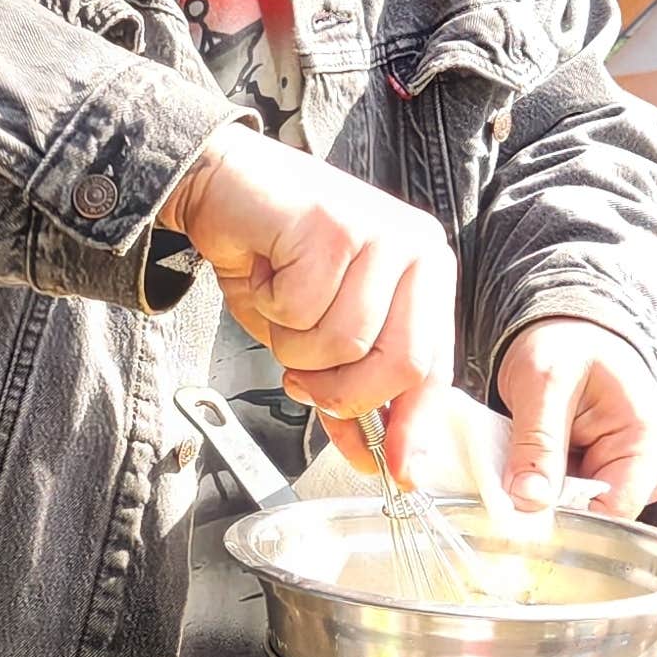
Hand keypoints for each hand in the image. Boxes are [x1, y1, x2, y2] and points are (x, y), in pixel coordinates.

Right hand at [160, 126, 455, 449]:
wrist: (222, 187)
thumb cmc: (271, 255)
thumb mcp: (315, 337)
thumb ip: (349, 392)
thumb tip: (374, 458)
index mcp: (427, 276)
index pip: (434, 368)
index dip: (410, 425)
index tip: (395, 469)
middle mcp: (417, 249)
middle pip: (400, 364)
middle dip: (340, 392)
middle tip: (301, 378)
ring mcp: (380, 233)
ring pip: (344, 343)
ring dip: (294, 344)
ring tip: (281, 305)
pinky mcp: (334, 224)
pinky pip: (303, 310)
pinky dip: (271, 307)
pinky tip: (268, 272)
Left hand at [496, 315, 656, 515]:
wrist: (568, 330)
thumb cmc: (567, 344)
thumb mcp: (545, 383)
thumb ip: (537, 442)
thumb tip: (528, 501)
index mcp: (648, 444)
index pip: (614, 512)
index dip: (566, 520)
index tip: (520, 513)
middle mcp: (646, 467)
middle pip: (596, 517)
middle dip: (549, 507)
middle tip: (507, 482)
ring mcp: (623, 474)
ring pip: (576, 510)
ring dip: (541, 496)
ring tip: (516, 462)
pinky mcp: (599, 475)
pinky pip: (566, 498)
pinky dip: (540, 487)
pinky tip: (523, 466)